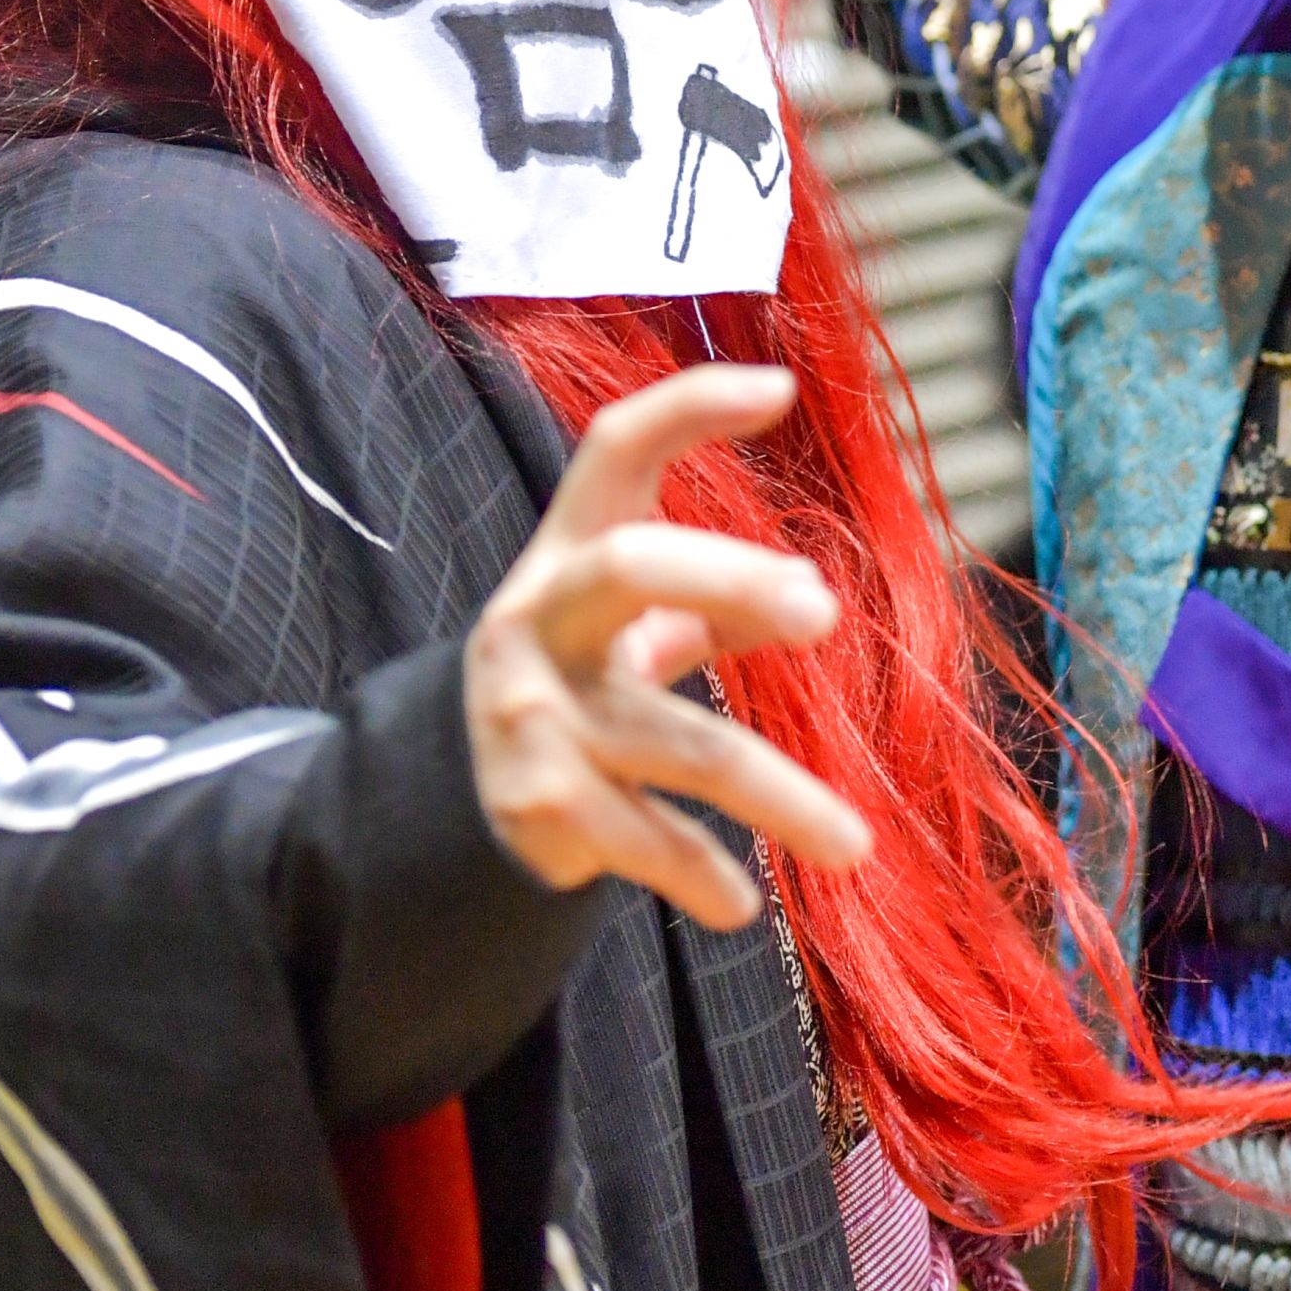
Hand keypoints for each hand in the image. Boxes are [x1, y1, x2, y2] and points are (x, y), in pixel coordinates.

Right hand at [466, 364, 872, 928]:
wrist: (434, 795)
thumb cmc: (574, 677)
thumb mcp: (624, 621)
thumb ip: (715, 599)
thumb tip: (809, 592)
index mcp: (568, 550)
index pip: (617, 449)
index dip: (690, 407)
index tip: (781, 388)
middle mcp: (540, 617)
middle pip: (631, 568)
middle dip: (729, 579)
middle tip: (824, 614)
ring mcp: (534, 713)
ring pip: (678, 744)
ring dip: (779, 798)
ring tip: (857, 845)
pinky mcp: (537, 802)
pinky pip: (641, 837)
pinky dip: (699, 874)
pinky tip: (745, 902)